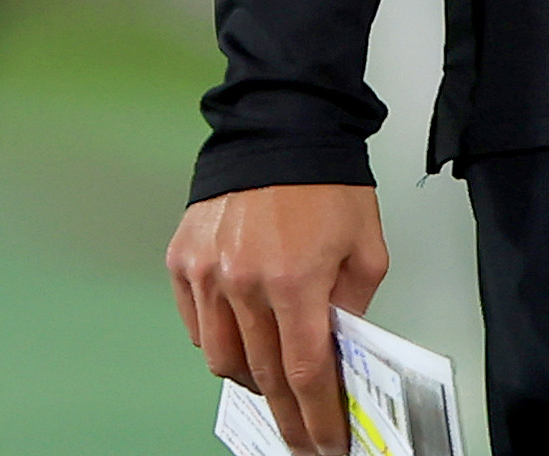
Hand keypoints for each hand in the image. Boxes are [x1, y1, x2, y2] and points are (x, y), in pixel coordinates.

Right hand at [170, 183, 390, 455]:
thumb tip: (339, 348)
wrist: (280, 125)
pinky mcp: (183, 260)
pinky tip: (242, 336)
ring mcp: (207, 273)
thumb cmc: (325, 179)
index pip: (305, 372)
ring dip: (250, 378)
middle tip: (301, 434)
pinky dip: (219, 340)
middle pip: (262, 375)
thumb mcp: (365, 245)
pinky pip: (197, 325)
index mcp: (295, 280)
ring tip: (272, 379)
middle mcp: (244, 282)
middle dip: (287, 413)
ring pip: (222, 359)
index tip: (324, 442)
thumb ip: (353, 304)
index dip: (316, 416)